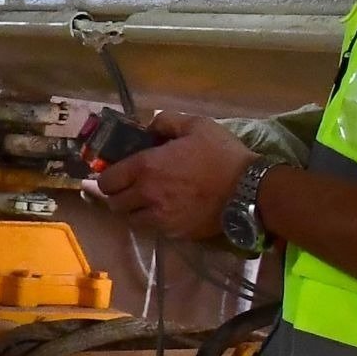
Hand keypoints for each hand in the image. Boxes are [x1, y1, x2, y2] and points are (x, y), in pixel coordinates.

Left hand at [97, 112, 255, 242]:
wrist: (249, 192)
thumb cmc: (222, 155)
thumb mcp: (197, 125)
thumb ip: (166, 122)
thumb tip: (149, 127)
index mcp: (146, 168)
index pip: (107, 181)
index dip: (107, 177)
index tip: (115, 173)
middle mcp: (146, 196)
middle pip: (114, 204)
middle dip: (117, 195)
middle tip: (128, 188)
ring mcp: (159, 218)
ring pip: (130, 220)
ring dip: (132, 211)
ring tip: (143, 202)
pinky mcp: (174, 233)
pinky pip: (151, 230)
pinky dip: (151, 222)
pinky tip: (163, 212)